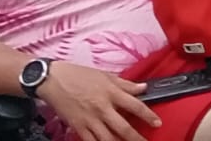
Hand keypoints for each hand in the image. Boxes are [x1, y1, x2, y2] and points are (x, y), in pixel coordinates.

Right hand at [37, 61, 161, 140]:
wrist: (53, 80)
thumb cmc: (79, 75)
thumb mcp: (106, 75)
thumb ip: (125, 84)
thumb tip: (143, 87)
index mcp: (111, 93)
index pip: (135, 106)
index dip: (148, 116)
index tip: (157, 123)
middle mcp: (102, 108)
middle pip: (123, 127)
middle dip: (135, 138)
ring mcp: (89, 119)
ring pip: (107, 138)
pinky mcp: (77, 127)